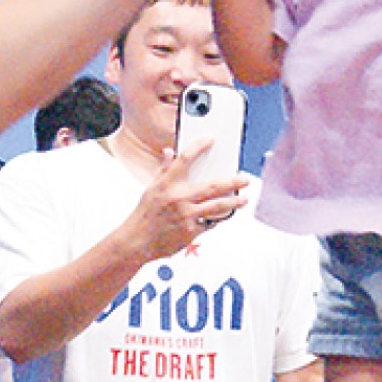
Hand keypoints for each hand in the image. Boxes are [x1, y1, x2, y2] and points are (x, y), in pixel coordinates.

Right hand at [129, 150, 247, 260]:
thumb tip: (169, 152)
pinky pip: (209, 223)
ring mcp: (187, 216)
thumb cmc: (144, 215)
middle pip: (213, 186)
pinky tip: (223, 214)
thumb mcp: (151, 188)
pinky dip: (216, 218)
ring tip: (244, 199)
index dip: (198, 146)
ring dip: (234, 202)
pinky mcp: (191, 232)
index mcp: (167, 185)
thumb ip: (164, 170)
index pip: (185, 159)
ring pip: (218, 206)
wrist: (137, 242)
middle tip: (244, 179)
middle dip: (233, 181)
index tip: (210, 139)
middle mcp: (179, 198)